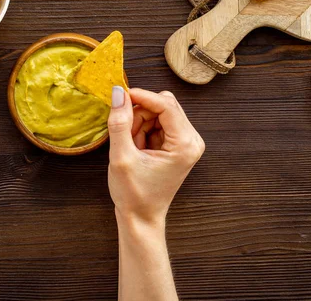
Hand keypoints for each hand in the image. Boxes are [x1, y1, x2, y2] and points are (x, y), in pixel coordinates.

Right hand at [107, 87, 204, 224]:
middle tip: (125, 136)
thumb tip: (118, 92)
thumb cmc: (134, 194)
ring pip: (159, 112)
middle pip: (164, 105)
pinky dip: (143, 129)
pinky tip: (137, 148)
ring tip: (131, 147)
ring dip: (140, 122)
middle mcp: (191, 140)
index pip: (166, 105)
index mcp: (185, 144)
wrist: (141, 218)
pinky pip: (158, 122)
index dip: (142, 96)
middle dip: (140, 114)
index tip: (120, 94)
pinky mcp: (178, 144)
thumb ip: (120, 123)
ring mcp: (186, 142)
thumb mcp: (121, 157)